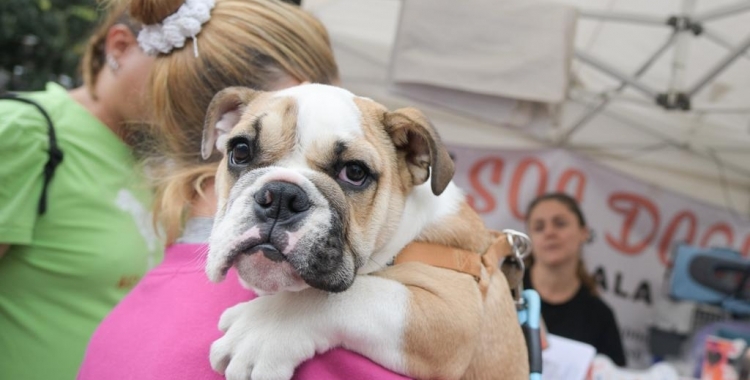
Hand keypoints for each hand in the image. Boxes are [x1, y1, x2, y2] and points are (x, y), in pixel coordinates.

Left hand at [210, 295, 328, 379]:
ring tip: (263, 374)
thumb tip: (269, 316)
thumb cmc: (307, 302)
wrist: (318, 311)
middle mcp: (240, 333)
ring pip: (232, 375)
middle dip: (226, 364)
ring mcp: (249, 353)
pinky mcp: (265, 369)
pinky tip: (281, 375)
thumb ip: (266, 307)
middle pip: (217, 355)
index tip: (246, 342)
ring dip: (245, 377)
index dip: (232, 335)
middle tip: (247, 368)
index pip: (224, 324)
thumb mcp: (278, 297)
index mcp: (244, 313)